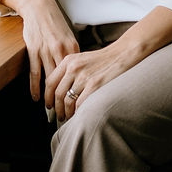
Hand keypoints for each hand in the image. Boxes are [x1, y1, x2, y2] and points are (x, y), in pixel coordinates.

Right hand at [0, 0, 78, 101]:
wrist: (40, 8)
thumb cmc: (55, 25)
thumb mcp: (69, 38)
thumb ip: (74, 55)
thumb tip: (81, 74)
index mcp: (72, 48)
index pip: (78, 74)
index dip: (79, 89)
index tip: (80, 103)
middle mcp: (60, 50)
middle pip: (65, 80)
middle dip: (66, 97)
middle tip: (67, 113)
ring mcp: (46, 50)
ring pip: (50, 79)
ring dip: (50, 96)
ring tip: (52, 110)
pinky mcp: (34, 50)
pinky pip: (35, 72)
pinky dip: (35, 87)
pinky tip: (36, 98)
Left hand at [46, 7, 171, 123]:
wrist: (123, 54)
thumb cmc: (104, 59)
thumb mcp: (83, 59)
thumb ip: (70, 71)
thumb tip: (60, 90)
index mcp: (68, 61)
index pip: (50, 81)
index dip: (48, 96)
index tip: (48, 104)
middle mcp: (73, 68)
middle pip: (57, 93)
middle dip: (56, 108)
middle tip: (57, 115)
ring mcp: (84, 76)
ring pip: (67, 101)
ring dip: (66, 112)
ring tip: (67, 117)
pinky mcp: (95, 85)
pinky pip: (80, 104)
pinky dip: (77, 112)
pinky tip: (78, 115)